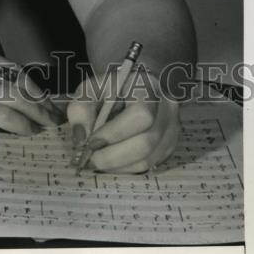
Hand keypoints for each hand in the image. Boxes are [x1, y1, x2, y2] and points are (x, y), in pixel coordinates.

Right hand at [0, 44, 63, 139]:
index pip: (9, 67)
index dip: (27, 84)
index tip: (37, 96)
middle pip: (22, 82)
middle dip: (41, 99)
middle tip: (54, 114)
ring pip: (22, 98)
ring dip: (40, 115)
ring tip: (50, 128)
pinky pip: (10, 117)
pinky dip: (24, 126)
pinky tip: (29, 135)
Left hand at [66, 71, 181, 172]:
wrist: (133, 85)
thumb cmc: (110, 87)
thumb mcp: (91, 89)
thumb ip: (81, 108)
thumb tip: (80, 139)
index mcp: (148, 87)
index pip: (140, 115)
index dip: (115, 133)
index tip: (90, 142)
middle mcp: (167, 108)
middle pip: (146, 143)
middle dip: (114, 156)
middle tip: (91, 159)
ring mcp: (173, 128)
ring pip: (149, 158)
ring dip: (119, 165)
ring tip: (98, 161)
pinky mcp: (170, 145)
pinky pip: (150, 165)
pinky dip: (128, 167)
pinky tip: (112, 162)